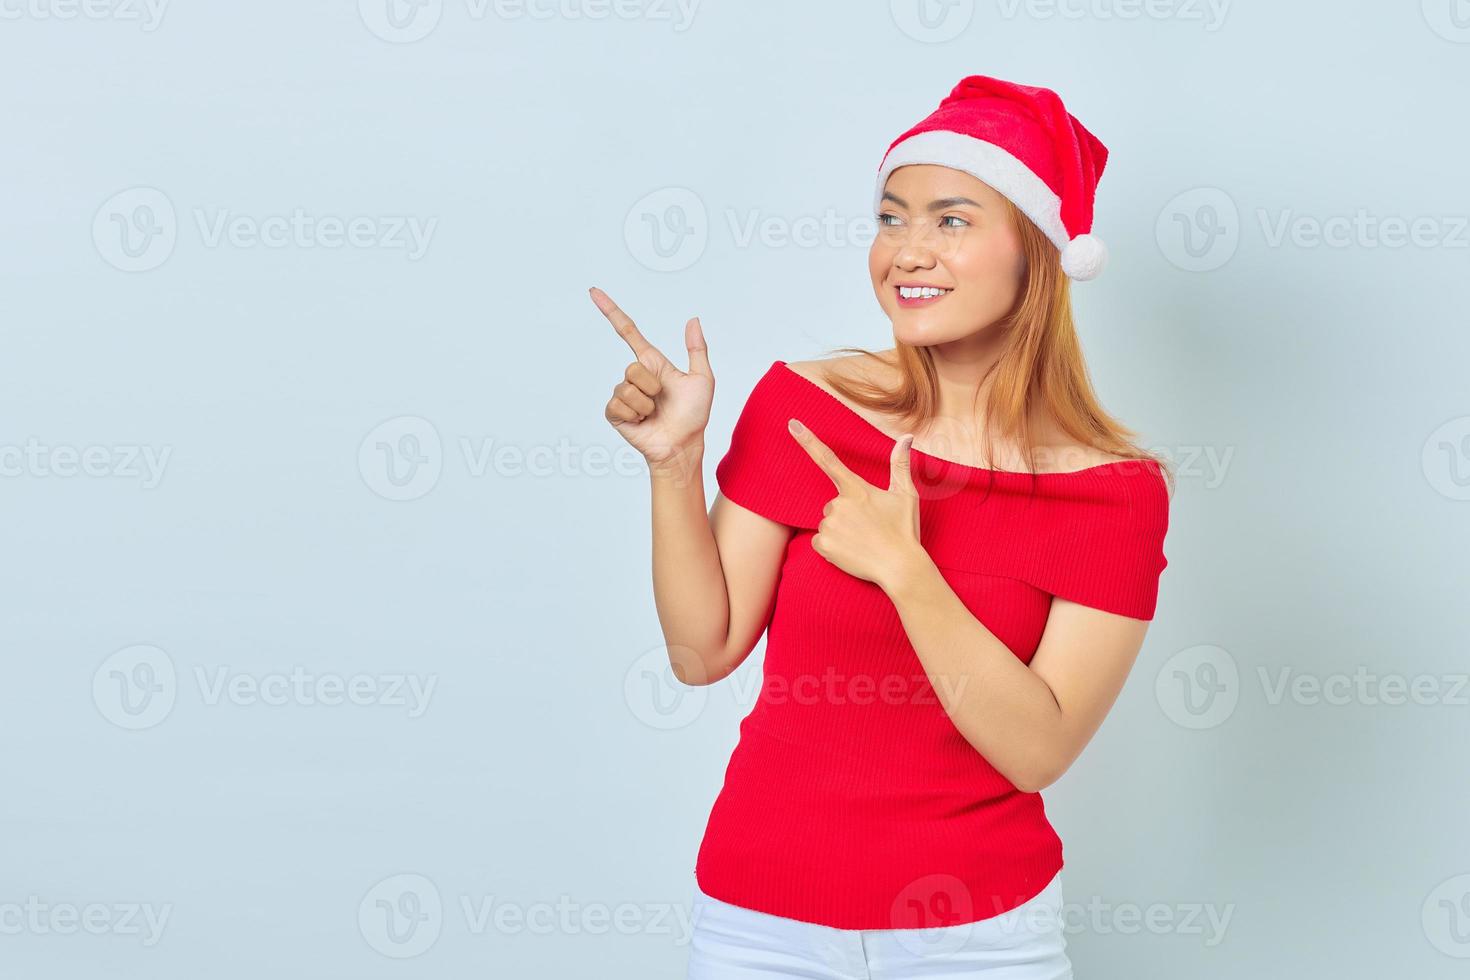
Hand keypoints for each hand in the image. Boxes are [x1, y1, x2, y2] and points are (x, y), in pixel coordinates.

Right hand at [590, 286, 713, 473]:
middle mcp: (636, 377)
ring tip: (654, 414)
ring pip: (627, 387)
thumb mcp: (702, 379)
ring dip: (645, 403)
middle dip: (652, 385)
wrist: (683, 445)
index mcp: (653, 364)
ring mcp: (624, 395)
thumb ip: (697, 349)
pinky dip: (634, 414)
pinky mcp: (616, 413)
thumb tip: (693, 320)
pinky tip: (643, 422)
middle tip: (663, 400)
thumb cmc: (694, 415)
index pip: (628, 332)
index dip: (611, 311)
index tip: (594, 293)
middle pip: (633, 367)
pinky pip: (618, 403)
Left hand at [787, 417, 925, 588]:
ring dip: (841, 530)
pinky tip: (851, 551)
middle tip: (869, 528)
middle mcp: (839, 504)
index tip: (792, 424)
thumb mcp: (906, 494)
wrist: (900, 568)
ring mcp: (829, 525)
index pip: (828, 459)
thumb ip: (900, 464)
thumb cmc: (904, 530)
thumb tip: (906, 437)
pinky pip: (820, 541)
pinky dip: (833, 547)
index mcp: (856, 489)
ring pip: (828, 522)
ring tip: (863, 541)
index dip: (808, 440)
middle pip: (834, 503)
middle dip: (847, 513)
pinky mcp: (823, 544)